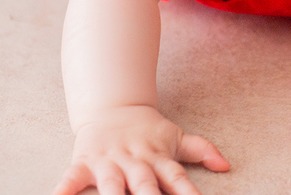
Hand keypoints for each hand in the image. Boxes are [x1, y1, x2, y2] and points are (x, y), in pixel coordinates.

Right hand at [55, 105, 228, 194]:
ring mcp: (109, 162)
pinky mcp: (85, 162)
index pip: (177, 179)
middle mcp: (134, 163)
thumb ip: (201, 150)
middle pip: (145, 186)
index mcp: (157, 159)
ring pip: (111, 185)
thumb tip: (226, 164)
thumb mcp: (175, 137)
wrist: (112, 105)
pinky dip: (64, 189)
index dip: (187, 194)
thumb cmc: (147, 130)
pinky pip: (71, 178)